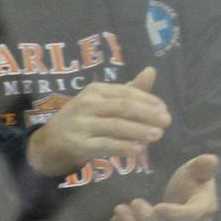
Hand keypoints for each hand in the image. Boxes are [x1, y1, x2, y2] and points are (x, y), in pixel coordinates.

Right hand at [25, 65, 171, 178]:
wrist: (53, 141)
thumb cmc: (86, 119)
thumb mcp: (105, 101)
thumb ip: (130, 90)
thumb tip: (151, 71)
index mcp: (96, 90)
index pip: (126, 93)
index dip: (148, 100)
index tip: (165, 109)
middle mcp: (87, 104)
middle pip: (122, 107)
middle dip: (147, 114)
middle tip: (167, 121)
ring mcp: (82, 123)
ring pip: (115, 126)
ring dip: (139, 131)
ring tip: (158, 135)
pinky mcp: (79, 143)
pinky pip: (105, 145)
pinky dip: (124, 147)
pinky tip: (139, 150)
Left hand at [113, 153, 219, 220]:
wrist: (188, 199)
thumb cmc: (192, 183)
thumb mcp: (197, 172)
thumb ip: (202, 167)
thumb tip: (210, 158)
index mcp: (205, 210)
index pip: (191, 215)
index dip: (175, 214)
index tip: (158, 207)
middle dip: (150, 220)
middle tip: (134, 202)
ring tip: (120, 209)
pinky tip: (116, 219)